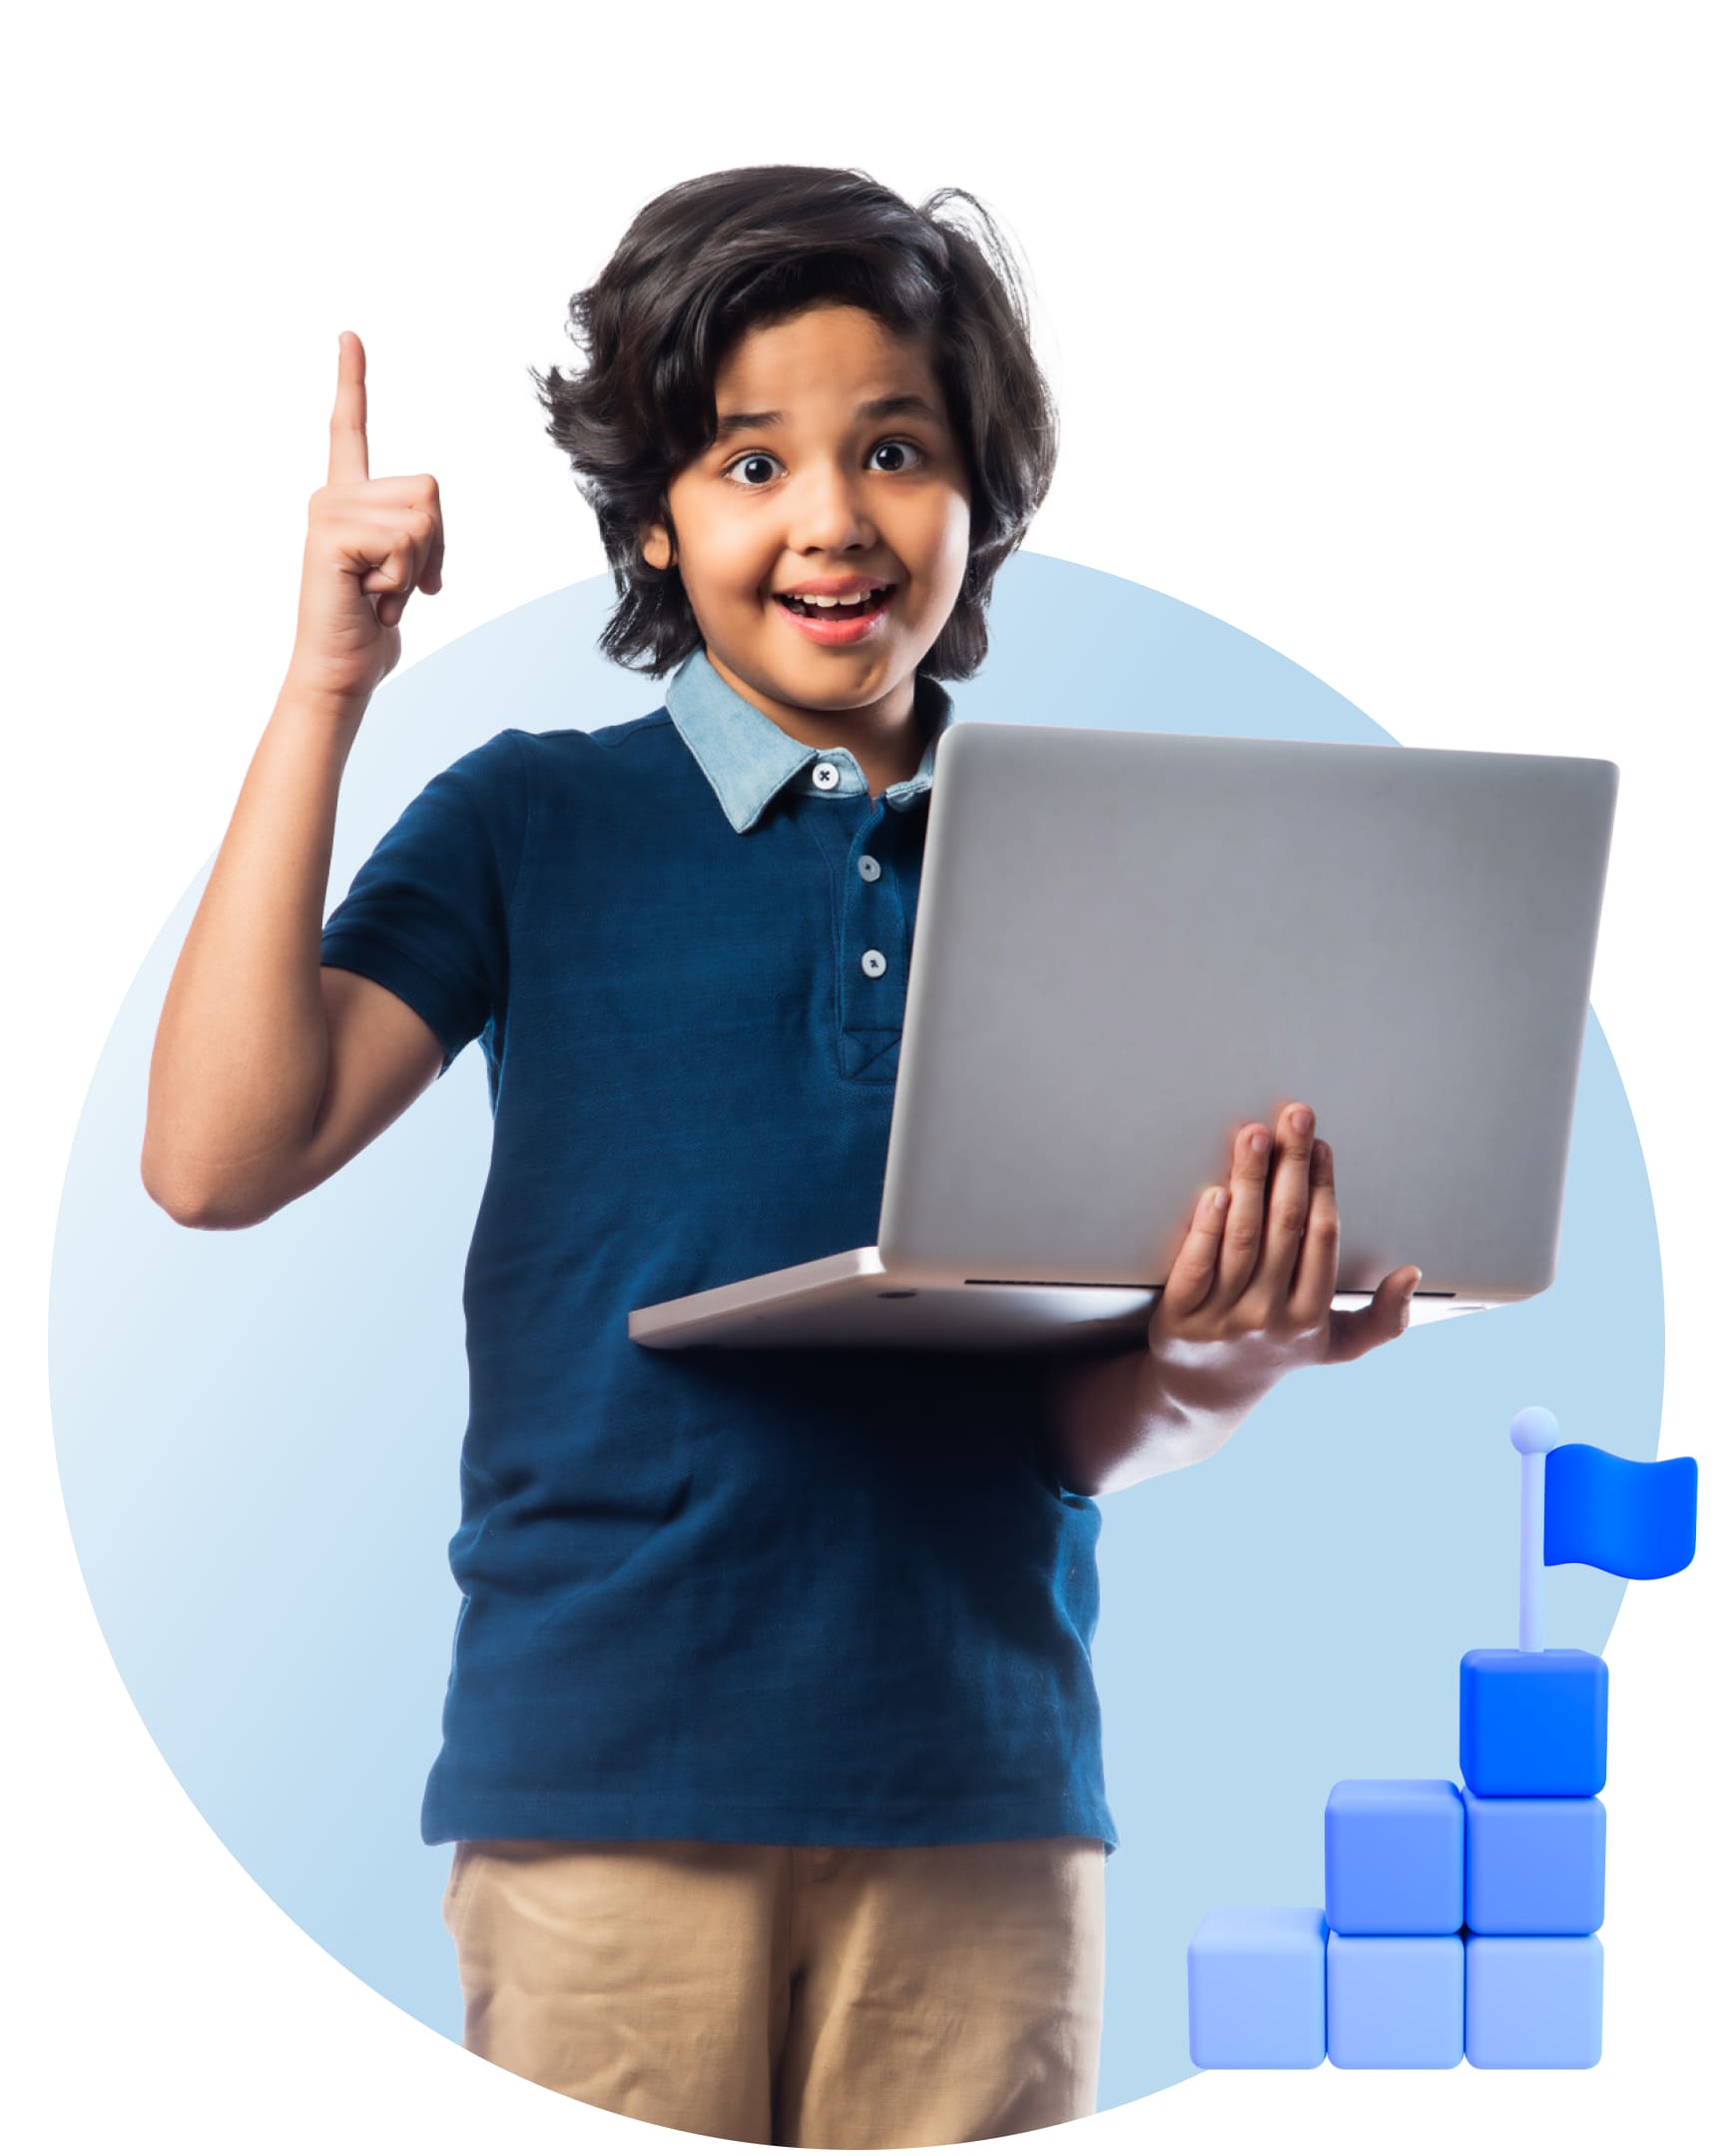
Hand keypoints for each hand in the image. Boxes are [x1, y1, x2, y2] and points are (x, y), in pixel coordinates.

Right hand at [285, 330, 444, 710]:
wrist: (340, 672)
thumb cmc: (370, 628)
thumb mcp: (405, 571)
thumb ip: (415, 533)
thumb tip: (425, 517)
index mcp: (346, 499)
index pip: (349, 429)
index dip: (351, 381)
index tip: (348, 335)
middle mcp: (331, 495)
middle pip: (429, 489)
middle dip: (434, 548)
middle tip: (394, 586)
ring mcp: (327, 511)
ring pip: (424, 518)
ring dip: (417, 569)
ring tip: (378, 593)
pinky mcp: (331, 533)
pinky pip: (407, 542)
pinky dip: (402, 581)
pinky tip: (369, 598)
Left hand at [1146, 1101, 1419, 1422]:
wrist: (1204, 1395)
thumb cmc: (1274, 1355)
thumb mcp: (1334, 1347)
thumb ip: (1381, 1320)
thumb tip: (1411, 1276)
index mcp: (1310, 1317)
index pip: (1321, 1238)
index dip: (1322, 1187)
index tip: (1321, 1143)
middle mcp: (1269, 1317)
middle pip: (1284, 1228)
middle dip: (1291, 1166)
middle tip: (1293, 1117)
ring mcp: (1223, 1317)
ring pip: (1242, 1238)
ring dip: (1250, 1180)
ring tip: (1253, 1136)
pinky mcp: (1178, 1316)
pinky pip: (1196, 1265)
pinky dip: (1207, 1227)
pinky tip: (1215, 1192)